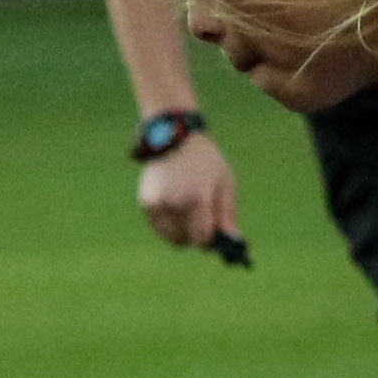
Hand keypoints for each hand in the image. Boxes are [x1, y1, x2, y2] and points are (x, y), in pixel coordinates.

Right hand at [137, 131, 238, 250]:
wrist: (173, 136)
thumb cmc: (205, 160)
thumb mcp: (224, 182)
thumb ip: (227, 213)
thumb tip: (232, 241)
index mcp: (199, 198)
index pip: (202, 238)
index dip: (209, 241)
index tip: (212, 236)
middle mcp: (176, 203)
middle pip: (185, 241)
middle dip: (194, 237)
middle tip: (200, 224)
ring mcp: (158, 203)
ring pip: (170, 236)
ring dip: (180, 231)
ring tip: (186, 209)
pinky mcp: (146, 202)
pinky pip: (159, 227)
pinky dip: (168, 223)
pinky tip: (174, 204)